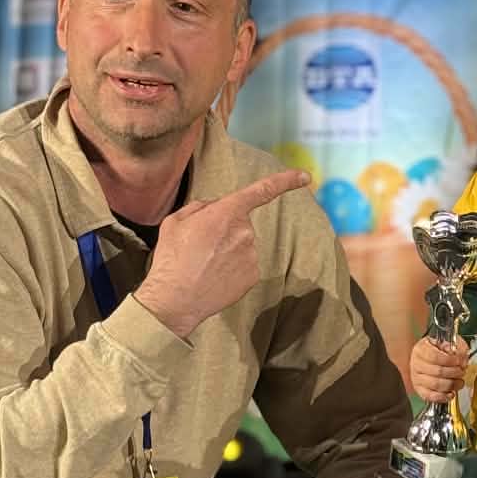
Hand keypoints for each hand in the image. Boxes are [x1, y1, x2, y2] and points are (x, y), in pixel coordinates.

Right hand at [134, 169, 310, 337]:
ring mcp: (252, 255)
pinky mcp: (253, 276)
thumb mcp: (175, 221)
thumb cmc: (171, 259)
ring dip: (226, 251)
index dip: (286, 181)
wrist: (174, 300)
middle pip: (240, 223)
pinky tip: (213, 277)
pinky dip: (232, 269)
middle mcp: (245, 231)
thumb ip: (201, 207)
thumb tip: (216, 207)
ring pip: (242, 245)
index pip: (262, 191)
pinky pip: (245, 265)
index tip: (305, 177)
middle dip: (224, 229)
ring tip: (202, 264)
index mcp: (226, 212)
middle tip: (199, 246)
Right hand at [409, 335, 469, 400]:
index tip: (460, 361)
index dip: (451, 360)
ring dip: (452, 385)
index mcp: (421, 349)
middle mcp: (416, 364)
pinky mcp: (419, 390)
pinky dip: (443, 397)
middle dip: (454, 372)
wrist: (426, 357)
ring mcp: (416, 378)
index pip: (435, 356)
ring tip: (460, 382)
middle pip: (438, 371)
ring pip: (436, 385)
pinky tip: (451, 393)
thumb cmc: (439, 350)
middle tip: (462, 371)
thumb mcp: (449, 341)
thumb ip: (457, 346)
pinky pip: (430, 396)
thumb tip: (461, 356)